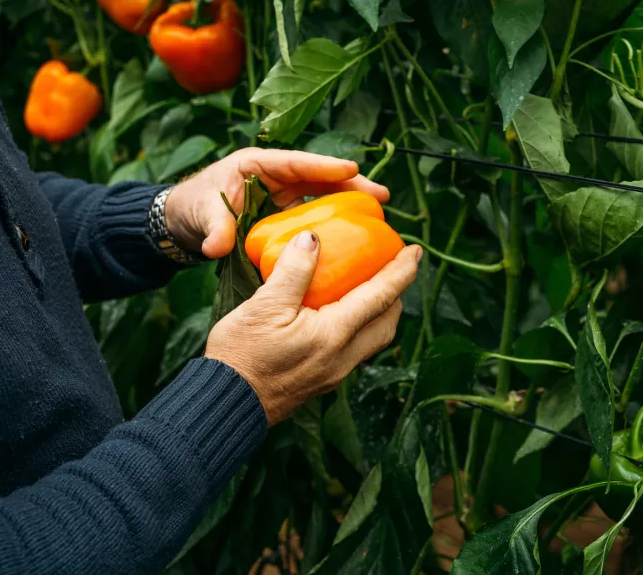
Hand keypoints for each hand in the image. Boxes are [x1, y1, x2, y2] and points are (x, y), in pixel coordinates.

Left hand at [163, 148, 388, 259]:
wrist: (185, 222)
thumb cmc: (194, 207)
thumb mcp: (202, 215)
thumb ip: (213, 229)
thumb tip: (216, 247)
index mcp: (257, 164)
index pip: (295, 162)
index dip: (324, 165)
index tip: (351, 169)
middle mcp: (276, 175)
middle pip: (319, 175)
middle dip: (350, 182)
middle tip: (380, 194)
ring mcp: (283, 193)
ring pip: (322, 192)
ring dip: (350, 199)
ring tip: (380, 209)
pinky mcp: (286, 211)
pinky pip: (315, 212)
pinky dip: (335, 218)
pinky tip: (356, 233)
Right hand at [205, 231, 421, 424]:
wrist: (226, 404)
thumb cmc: (241, 355)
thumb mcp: (264, 306)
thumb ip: (293, 270)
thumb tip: (314, 237)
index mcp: (334, 335)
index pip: (381, 296)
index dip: (401, 272)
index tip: (416, 251)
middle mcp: (343, 357)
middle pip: (387, 323)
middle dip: (397, 294)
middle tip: (394, 267)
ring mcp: (334, 373)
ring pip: (373, 340)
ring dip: (380, 312)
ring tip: (371, 288)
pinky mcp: (322, 381)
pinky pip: (354, 350)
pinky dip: (359, 327)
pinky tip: (340, 314)